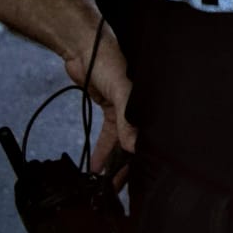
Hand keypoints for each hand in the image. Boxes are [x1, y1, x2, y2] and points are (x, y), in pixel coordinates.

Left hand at [66, 24, 138, 174]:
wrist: (83, 44)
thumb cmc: (108, 58)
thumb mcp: (120, 88)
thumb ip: (127, 117)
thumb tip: (133, 146)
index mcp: (149, 101)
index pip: (150, 135)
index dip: (144, 157)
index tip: (138, 179)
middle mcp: (141, 107)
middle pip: (135, 143)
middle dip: (126, 166)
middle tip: (118, 188)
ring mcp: (125, 109)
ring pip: (121, 143)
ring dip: (113, 162)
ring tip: (106, 183)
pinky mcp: (111, 108)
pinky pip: (109, 135)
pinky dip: (103, 150)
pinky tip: (97, 166)